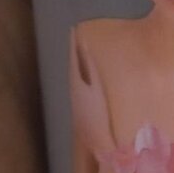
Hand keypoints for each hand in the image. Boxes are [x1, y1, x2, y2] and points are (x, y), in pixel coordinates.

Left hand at [70, 28, 114, 158]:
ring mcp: (77, 101)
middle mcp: (73, 90)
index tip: (73, 29)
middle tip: (77, 37)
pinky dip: (82, 75)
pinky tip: (88, 77)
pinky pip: (80, 85)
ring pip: (76, 76)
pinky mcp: (82, 108)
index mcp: (77, 83)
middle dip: (75, 52)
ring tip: (83, 52)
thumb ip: (93, 70)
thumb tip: (87, 51)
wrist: (98, 143)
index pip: (74, 59)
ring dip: (78, 64)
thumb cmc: (101, 115)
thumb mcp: (98, 89)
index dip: (74, 45)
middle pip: (73, 67)